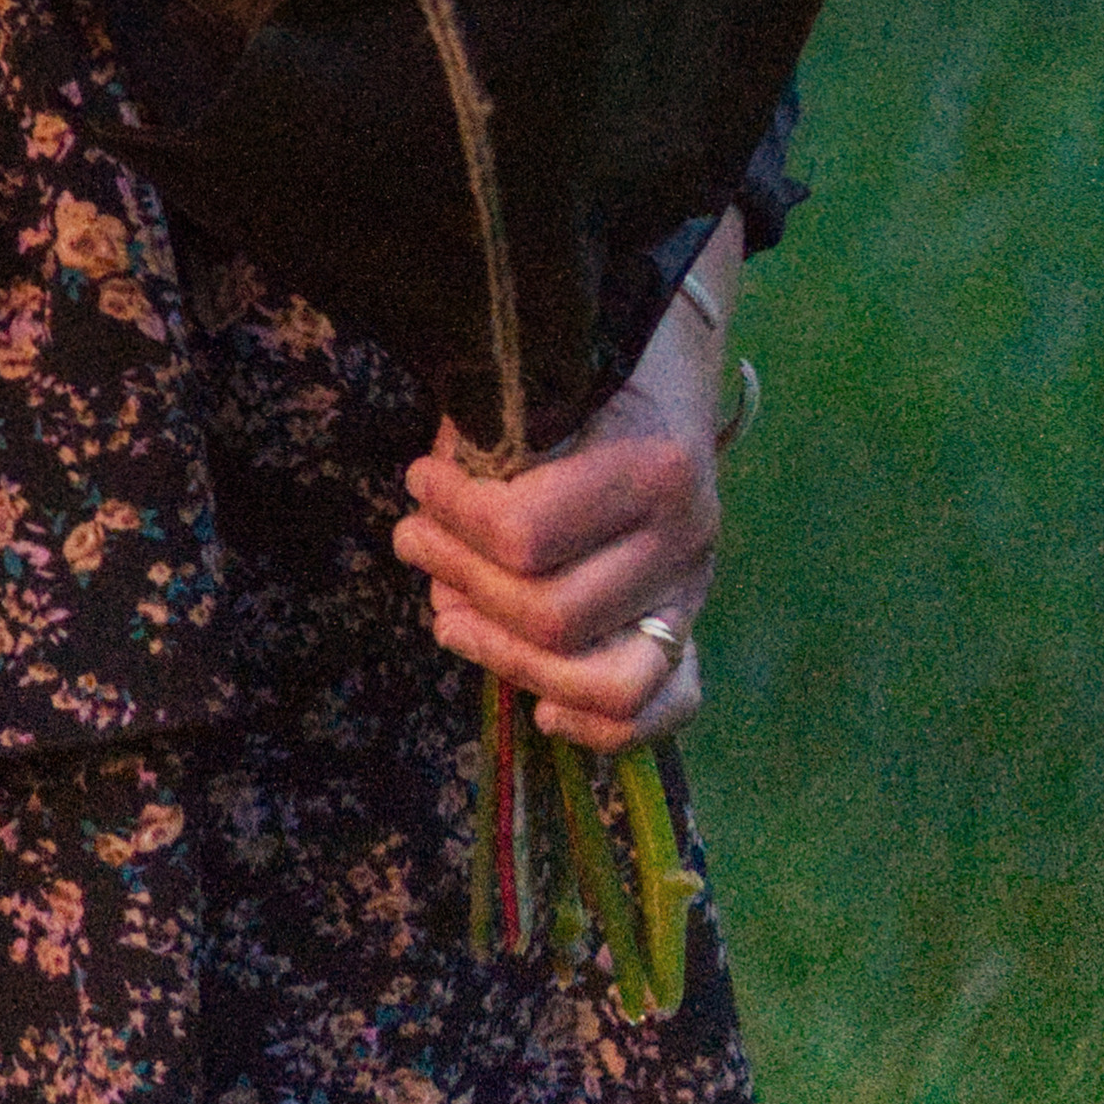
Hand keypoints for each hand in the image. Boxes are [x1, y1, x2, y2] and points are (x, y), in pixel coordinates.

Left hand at [393, 252, 733, 751]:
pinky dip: (600, 725)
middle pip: (553, 614)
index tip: (419, 483)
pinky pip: (662, 708)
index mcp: (653, 468)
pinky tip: (540, 709)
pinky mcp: (688, 628)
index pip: (528, 533)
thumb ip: (489, 447)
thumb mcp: (536, 387)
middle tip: (412, 541)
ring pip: (604, 679)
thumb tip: (430, 516)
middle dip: (463, 581)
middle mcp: (685, 542)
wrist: (665, 380)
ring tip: (445, 618)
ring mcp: (692, 593)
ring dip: (509, 659)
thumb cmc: (582, 379)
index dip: (454, 516)